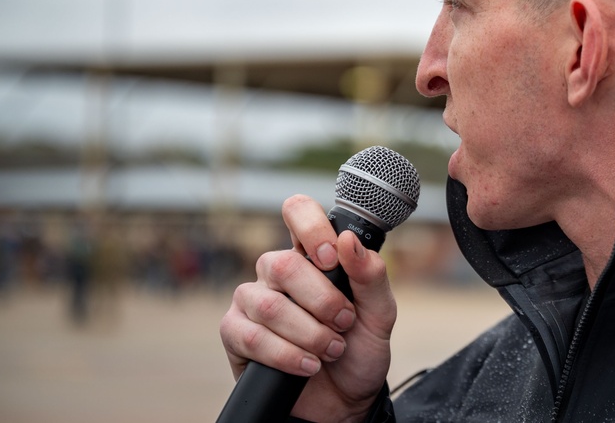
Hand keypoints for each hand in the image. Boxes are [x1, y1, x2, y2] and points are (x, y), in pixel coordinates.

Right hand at [220, 194, 395, 421]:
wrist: (344, 402)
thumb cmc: (359, 350)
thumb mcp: (379, 315)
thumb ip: (371, 276)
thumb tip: (348, 240)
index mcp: (312, 255)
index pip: (297, 212)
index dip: (310, 228)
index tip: (331, 257)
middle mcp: (277, 272)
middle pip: (282, 264)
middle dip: (322, 300)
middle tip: (344, 323)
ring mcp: (252, 301)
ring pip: (269, 305)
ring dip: (309, 334)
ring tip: (332, 350)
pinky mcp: (235, 334)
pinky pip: (251, 336)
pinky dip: (287, 355)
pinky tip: (308, 365)